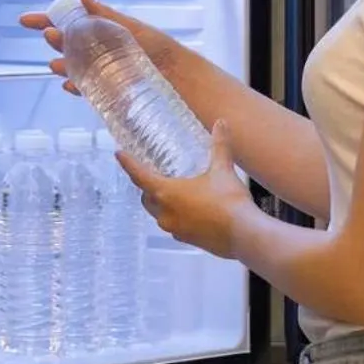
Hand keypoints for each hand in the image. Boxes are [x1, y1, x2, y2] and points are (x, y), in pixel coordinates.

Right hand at [18, 0, 179, 95]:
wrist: (180, 78)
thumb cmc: (160, 49)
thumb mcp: (131, 29)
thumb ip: (105, 16)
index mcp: (103, 29)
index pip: (70, 21)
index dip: (47, 19)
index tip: (25, 21)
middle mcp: (100, 49)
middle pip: (68, 44)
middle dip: (55, 40)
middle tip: (48, 36)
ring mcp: (103, 70)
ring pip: (73, 66)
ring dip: (62, 65)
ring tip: (56, 64)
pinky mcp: (108, 90)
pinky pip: (86, 88)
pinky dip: (76, 86)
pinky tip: (69, 85)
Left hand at [116, 121, 251, 259]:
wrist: (245, 235)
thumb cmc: (229, 202)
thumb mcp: (223, 170)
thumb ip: (219, 146)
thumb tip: (221, 124)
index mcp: (167, 194)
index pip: (139, 176)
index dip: (128, 163)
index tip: (118, 154)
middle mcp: (165, 213)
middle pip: (146, 198)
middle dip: (146, 186)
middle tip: (150, 174)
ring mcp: (175, 229)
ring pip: (159, 214)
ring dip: (161, 202)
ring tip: (174, 191)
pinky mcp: (187, 239)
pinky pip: (174, 225)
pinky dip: (177, 216)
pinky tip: (191, 210)